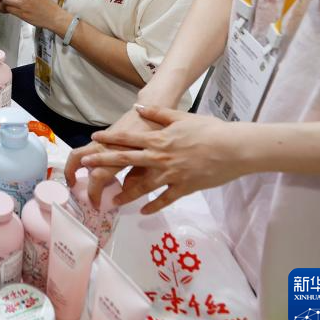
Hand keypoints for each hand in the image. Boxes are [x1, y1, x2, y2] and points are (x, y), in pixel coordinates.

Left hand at [81, 105, 243, 213]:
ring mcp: (171, 174)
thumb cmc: (209, 129)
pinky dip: (153, 206)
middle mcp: (160, 157)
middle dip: (104, 162)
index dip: (109, 138)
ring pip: (143, 186)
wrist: (233, 148)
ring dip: (125, 193)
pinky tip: (143, 212)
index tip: (93, 139)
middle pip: (126, 160)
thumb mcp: (181, 117)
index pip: (127, 138)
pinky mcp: (184, 188)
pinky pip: (165, 200)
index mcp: (159, 139)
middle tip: (86, 167)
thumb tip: (138, 107)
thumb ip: (158, 114)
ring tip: (112, 200)